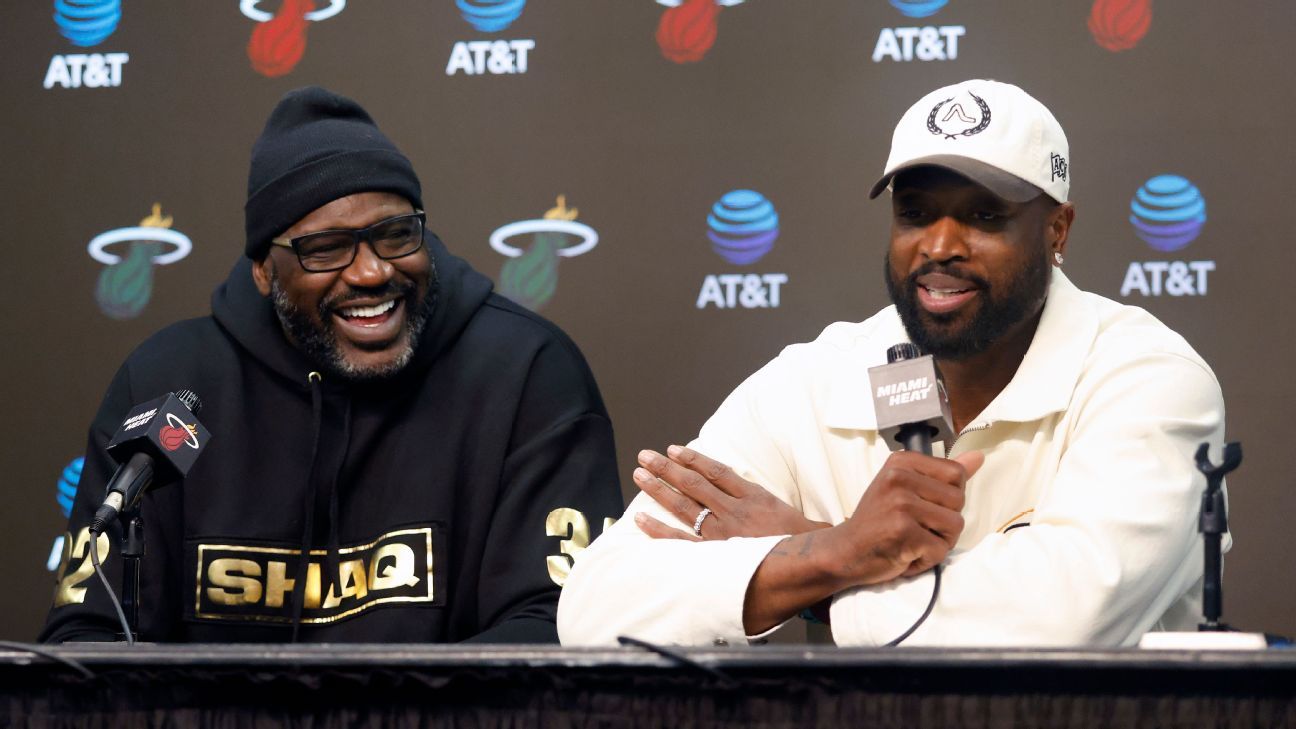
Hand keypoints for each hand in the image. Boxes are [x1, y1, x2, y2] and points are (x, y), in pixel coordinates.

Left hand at [631, 445, 827, 540]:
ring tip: (639, 475)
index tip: (675, 450)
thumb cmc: (807, 543)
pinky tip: (640, 519)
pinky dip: (659, 529)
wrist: (811, 562)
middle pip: (693, 483)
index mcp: (754, 496)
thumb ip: (778, 509)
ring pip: (684, 504)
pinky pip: (681, 539)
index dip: (693, 459)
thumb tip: (775, 511)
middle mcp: (734, 509)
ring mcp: (722, 531)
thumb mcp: (798, 517)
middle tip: (645, 456)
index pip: (716, 471)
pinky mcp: (715, 553)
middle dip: (667, 468)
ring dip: (659, 488)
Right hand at [832, 449, 983, 584]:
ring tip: (912, 541)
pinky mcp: (903, 532)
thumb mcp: (906, 489)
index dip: (948, 498)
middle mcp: (899, 478)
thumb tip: (978, 457)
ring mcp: (901, 504)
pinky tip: (905, 554)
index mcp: (902, 462)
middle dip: (944, 522)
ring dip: (938, 542)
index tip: (921, 506)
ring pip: (955, 525)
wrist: (845, 551)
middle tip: (915, 528)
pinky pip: (940, 549)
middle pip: (959, 501)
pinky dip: (926, 559)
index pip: (956, 474)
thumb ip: (942, 474)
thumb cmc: (878, 520)